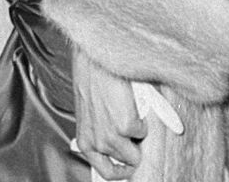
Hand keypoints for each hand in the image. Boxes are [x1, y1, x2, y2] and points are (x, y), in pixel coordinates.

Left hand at [71, 49, 145, 179]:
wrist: (94, 59)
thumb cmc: (92, 80)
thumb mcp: (90, 112)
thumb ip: (102, 133)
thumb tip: (123, 151)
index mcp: (85, 141)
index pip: (106, 172)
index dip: (122, 171)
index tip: (130, 167)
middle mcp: (96, 143)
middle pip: (126, 163)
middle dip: (132, 147)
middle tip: (130, 128)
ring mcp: (111, 136)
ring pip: (136, 152)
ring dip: (137, 135)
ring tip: (128, 114)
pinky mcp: (125, 126)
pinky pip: (143, 132)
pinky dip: (142, 119)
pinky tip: (129, 104)